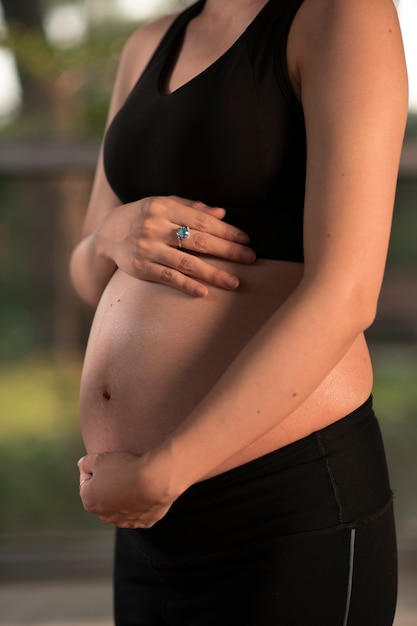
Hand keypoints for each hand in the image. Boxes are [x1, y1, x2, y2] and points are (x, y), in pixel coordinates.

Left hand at [78, 452, 175, 527]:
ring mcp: (125, 521)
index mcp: (89, 500)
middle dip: (108, 485)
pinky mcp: (143, 522)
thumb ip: (86, 463)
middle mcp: (104, 516)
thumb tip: (82, 465)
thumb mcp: (100, 459)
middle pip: (103, 496)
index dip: (94, 469)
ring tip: (134, 480)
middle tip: (120, 471)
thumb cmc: (125, 469)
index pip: (86, 481)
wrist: (154, 480)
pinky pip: (139, 511)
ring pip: (121, 506)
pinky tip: (145, 490)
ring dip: (124, 495)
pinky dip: (141, 502)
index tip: (105, 463)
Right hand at [98, 196, 255, 296]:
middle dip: (227, 250)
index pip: (201, 220)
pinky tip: (204, 292)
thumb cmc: (143, 217)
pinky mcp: (142, 268)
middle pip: (198, 241)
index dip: (226, 231)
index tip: (245, 239)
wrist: (108, 234)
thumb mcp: (162, 204)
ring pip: (187, 263)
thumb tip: (221, 214)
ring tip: (234, 281)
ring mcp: (148, 249)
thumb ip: (191, 207)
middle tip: (249, 258)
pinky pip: (169, 278)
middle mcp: (155, 227)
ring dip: (213, 273)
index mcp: (163, 207)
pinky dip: (187, 285)